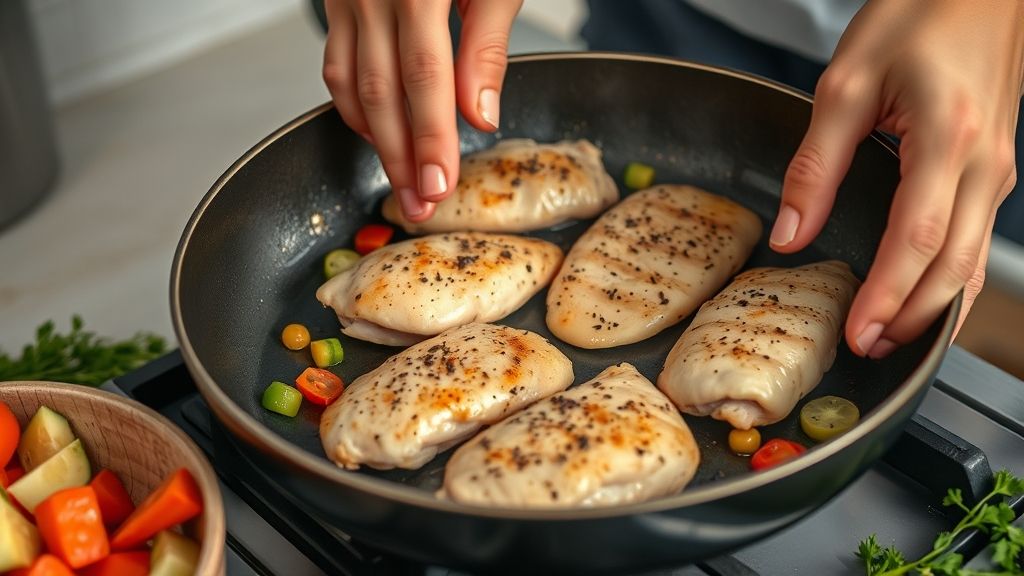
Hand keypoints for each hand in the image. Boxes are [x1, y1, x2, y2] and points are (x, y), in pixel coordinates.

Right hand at [322, 0, 521, 221]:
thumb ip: (486, 45)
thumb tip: (480, 115)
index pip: (426, 78)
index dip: (431, 139)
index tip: (439, 185)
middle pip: (382, 94)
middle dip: (401, 159)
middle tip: (419, 204)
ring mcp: (349, 0)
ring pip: (352, 87)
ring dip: (377, 142)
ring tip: (403, 182)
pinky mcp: (337, 3)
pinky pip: (336, 65)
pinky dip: (354, 108)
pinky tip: (379, 134)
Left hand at [771, 0, 1022, 357]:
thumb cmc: (917, 15)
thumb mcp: (846, 83)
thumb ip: (816, 164)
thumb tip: (790, 234)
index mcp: (948, 138)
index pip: (917, 239)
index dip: (886, 295)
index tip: (856, 331)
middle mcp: (986, 162)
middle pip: (955, 264)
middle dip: (912, 316)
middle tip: (869, 350)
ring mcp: (999, 167)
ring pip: (974, 259)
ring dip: (935, 307)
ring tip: (891, 337)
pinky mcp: (996, 167)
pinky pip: (978, 239)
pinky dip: (953, 279)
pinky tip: (926, 298)